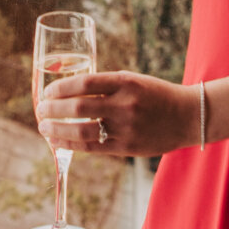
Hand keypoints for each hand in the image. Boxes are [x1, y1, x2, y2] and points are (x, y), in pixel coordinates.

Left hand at [36, 69, 198, 158]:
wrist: (188, 116)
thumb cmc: (156, 96)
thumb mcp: (133, 81)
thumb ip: (106, 86)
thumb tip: (69, 92)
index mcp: (125, 82)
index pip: (84, 83)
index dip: (61, 88)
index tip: (48, 91)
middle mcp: (125, 104)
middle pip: (78, 108)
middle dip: (53, 109)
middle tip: (40, 109)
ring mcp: (126, 128)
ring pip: (81, 131)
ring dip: (57, 129)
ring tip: (44, 127)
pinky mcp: (127, 147)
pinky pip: (92, 147)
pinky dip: (71, 144)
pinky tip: (58, 141)